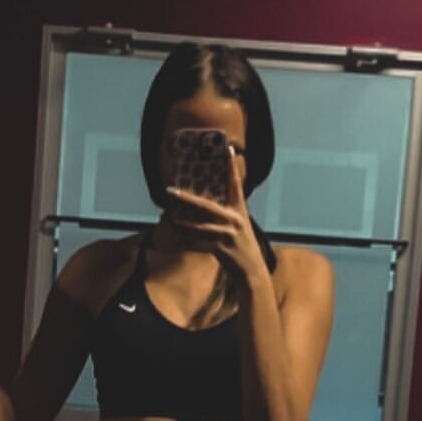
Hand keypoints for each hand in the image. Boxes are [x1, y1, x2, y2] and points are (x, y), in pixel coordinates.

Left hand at [166, 146, 267, 296]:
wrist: (251, 271)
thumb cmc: (241, 246)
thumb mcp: (238, 225)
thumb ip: (224, 214)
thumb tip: (198, 206)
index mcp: (239, 210)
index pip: (235, 184)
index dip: (230, 167)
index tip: (226, 149)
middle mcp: (234, 220)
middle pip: (205, 206)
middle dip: (185, 198)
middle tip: (170, 191)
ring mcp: (228, 235)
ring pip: (197, 227)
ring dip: (181, 224)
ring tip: (171, 219)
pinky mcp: (221, 250)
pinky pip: (197, 244)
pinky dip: (186, 242)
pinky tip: (178, 239)